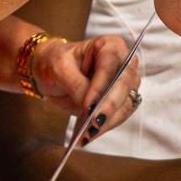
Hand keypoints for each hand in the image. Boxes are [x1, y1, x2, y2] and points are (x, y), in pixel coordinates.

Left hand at [28, 32, 143, 143]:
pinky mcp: (121, 100)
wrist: (54, 72)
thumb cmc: (57, 61)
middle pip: (125, 84)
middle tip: (94, 123)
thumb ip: (76, 84)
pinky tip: (88, 135)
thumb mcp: (60, 68)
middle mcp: (123, 62)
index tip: (88, 105)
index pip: (110, 66)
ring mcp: (124, 82)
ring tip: (87, 134)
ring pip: (125, 103)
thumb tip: (91, 106)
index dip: (101, 86)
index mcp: (110, 46)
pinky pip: (119, 116)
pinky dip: (105, 127)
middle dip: (109, 106)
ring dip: (108, 122)